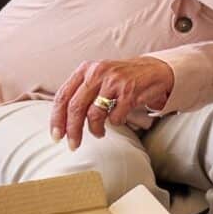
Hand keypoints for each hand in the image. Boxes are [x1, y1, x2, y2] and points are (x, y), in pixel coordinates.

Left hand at [49, 57, 174, 149]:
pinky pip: (115, 117)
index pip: (63, 96)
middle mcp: (98, 72)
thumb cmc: (123, 77)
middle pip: (75, 107)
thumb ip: (81, 91)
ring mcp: (114, 81)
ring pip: (94, 114)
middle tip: (73, 144)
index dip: (56, 119)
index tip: (56, 135)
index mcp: (86, 69)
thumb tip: (62, 119)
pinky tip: (118, 119)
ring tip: (98, 133)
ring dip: (94, 129)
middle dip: (72, 130)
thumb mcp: (98, 76)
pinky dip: (115, 123)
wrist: (156, 69)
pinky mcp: (129, 91)